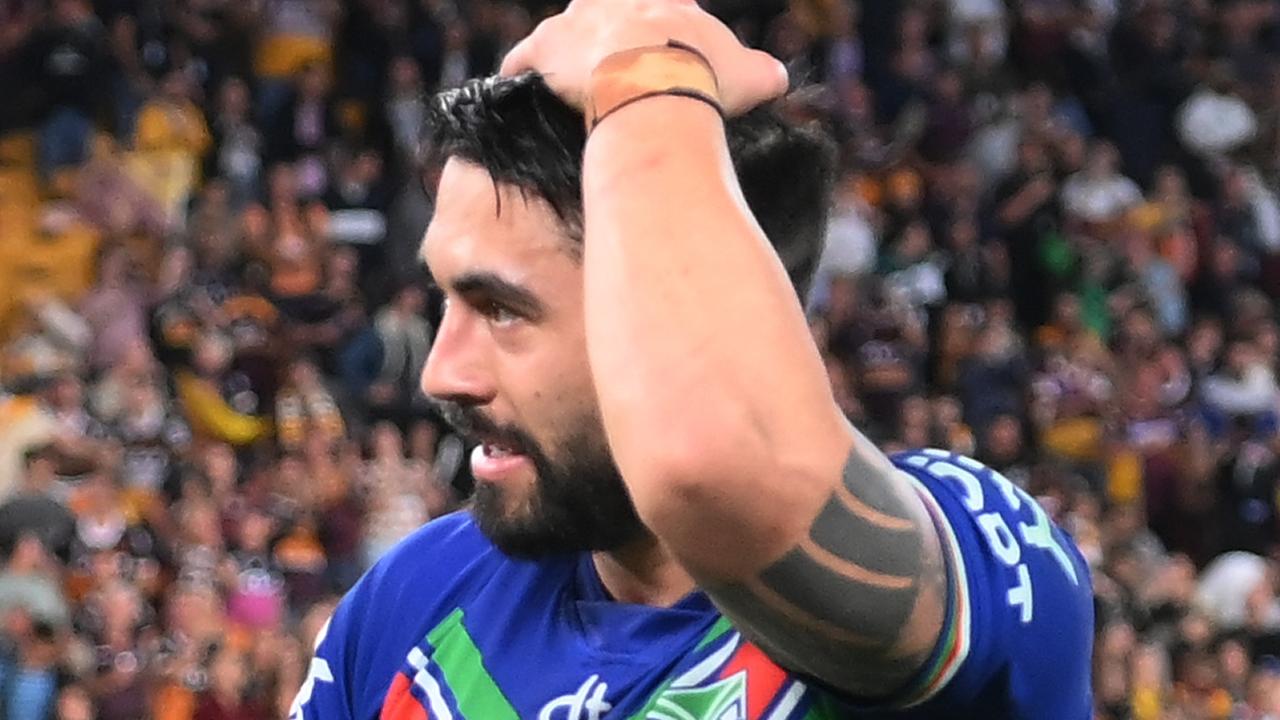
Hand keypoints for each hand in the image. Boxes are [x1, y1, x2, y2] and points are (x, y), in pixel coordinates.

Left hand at [500, 0, 787, 115]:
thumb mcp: (749, 74)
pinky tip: (522, 89)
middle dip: (610, 27)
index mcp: (663, 0)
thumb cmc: (702, 76)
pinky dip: (522, 72)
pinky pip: (522, 59)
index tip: (667, 34)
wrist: (653, 86)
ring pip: (563, 30)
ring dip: (566, 51)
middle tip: (617, 58)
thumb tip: (778, 79)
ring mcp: (574, 23)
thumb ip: (763, 72)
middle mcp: (614, 1)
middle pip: (605, 6)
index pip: (665, 1)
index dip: (667, 18)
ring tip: (571, 76)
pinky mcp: (543, 50)